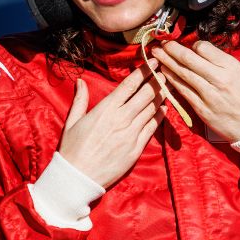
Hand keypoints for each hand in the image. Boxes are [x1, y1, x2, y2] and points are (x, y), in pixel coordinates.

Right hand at [59, 62, 164, 188]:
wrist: (78, 177)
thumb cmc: (73, 149)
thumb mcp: (72, 121)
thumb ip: (80, 100)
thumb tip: (80, 81)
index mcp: (106, 109)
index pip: (130, 84)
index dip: (144, 71)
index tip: (154, 62)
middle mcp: (121, 119)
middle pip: (146, 94)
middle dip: (157, 81)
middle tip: (164, 72)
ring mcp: (131, 134)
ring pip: (152, 109)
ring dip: (160, 97)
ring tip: (166, 87)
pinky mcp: (136, 148)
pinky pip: (152, 128)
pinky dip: (159, 116)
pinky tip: (163, 109)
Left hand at [151, 40, 239, 142]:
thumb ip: (221, 63)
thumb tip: (200, 52)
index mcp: (231, 67)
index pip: (203, 47)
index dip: (192, 45)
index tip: (187, 46)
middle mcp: (219, 79)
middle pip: (188, 59)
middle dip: (171, 49)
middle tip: (161, 43)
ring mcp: (209, 95)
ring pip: (182, 74)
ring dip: (167, 62)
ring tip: (157, 54)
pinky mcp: (202, 109)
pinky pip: (183, 91)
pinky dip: (172, 80)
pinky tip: (164, 73)